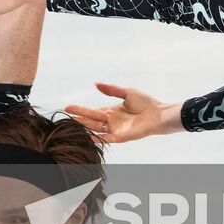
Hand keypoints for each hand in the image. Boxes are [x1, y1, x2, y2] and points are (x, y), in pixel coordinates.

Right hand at [65, 83, 181, 142]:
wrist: (158, 114)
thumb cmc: (146, 103)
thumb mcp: (127, 92)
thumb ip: (111, 89)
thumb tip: (96, 84)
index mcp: (112, 111)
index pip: (93, 111)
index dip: (81, 110)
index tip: (68, 107)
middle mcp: (111, 121)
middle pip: (91, 120)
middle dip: (78, 117)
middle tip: (64, 115)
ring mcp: (115, 129)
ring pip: (95, 129)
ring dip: (84, 127)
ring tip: (70, 124)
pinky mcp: (120, 137)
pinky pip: (105, 138)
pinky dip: (95, 138)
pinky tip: (85, 137)